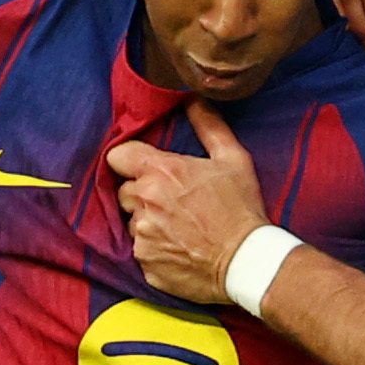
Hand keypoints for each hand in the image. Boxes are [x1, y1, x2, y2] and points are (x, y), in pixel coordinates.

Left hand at [108, 104, 272, 307]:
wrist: (247, 261)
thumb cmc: (242, 208)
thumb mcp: (233, 159)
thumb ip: (208, 126)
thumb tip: (192, 99)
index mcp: (161, 173)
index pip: (117, 156)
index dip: (130, 161)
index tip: (144, 167)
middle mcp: (144, 204)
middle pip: (124, 191)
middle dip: (142, 193)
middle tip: (172, 201)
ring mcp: (142, 237)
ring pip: (132, 223)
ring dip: (148, 222)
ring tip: (179, 227)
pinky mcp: (145, 264)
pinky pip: (141, 251)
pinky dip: (155, 249)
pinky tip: (180, 247)